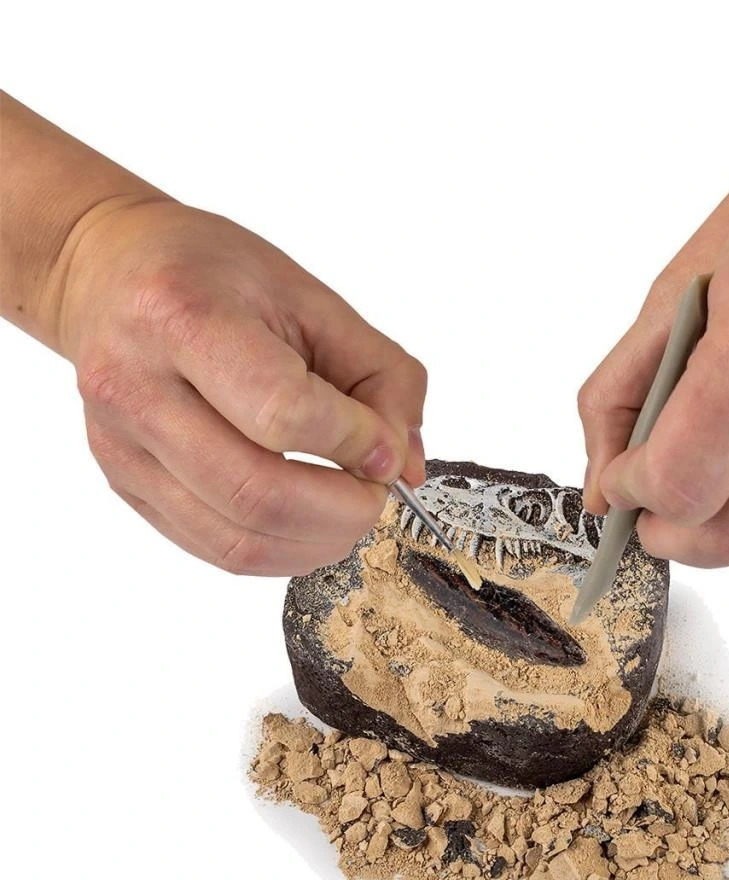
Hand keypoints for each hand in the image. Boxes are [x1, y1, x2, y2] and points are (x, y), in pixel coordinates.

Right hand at [60, 198, 426, 574]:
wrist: (115, 273)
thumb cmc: (217, 276)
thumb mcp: (316, 301)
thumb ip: (383, 378)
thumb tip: (406, 466)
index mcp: (182, 317)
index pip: (282, 412)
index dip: (354, 442)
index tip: (386, 448)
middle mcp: (136, 386)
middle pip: (259, 493)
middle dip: (345, 510)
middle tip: (378, 493)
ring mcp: (124, 446)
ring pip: (238, 540)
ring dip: (319, 541)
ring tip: (351, 512)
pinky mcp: (127, 486)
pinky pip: (217, 551)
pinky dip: (283, 552)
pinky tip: (311, 525)